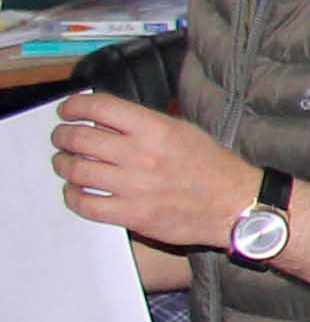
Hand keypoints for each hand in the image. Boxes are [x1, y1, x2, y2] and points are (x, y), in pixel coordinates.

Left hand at [51, 97, 262, 252]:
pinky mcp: (132, 214)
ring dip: (63, 164)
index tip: (67, 111)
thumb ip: (145, 123)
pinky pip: (85, 203)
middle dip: (62, 136)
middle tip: (62, 139)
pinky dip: (72, 195)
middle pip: (79, 138)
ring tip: (65, 164)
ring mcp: (134, 186)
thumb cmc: (212, 166)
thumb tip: (105, 118)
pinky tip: (76, 191)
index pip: (98, 108)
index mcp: (156, 129)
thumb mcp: (184, 131)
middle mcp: (141, 155)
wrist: (236, 204)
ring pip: (76, 170)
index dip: (74, 107)